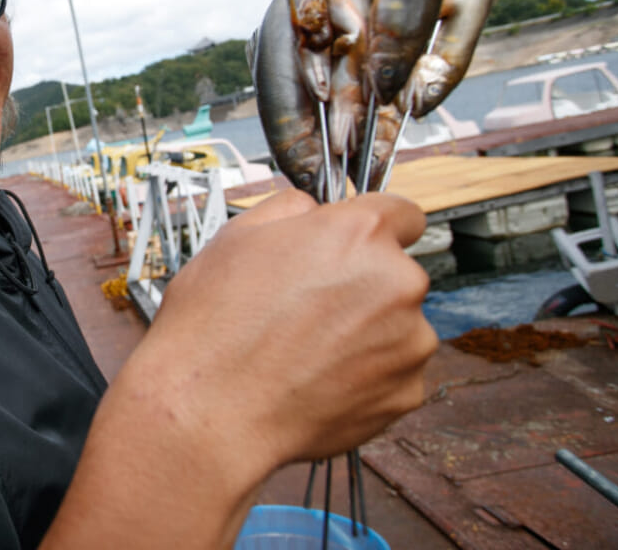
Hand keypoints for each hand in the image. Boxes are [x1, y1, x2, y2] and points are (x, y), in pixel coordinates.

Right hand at [146, 188, 436, 464]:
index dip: (375, 230)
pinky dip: (364, 376)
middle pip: (397, 274)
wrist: (209, 409)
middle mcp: (397, 282)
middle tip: (307, 308)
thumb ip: (291, 208)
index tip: (356, 248)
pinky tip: (315, 380)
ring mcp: (408, 342)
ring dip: (365, 333)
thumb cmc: (214, 323)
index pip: (403, 213)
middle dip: (362, 286)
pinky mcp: (405, 393)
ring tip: (305, 350)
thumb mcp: (236, 236)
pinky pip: (393, 373)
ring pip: (397, 326)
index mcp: (360, 234)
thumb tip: (312, 210)